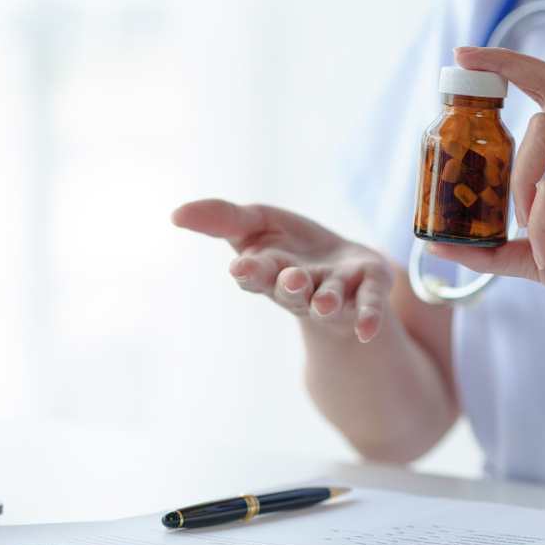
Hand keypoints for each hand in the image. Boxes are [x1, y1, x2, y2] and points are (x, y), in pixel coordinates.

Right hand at [172, 199, 393, 341]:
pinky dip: (369, 316)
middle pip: (292, 291)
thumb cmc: (289, 246)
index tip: (240, 268)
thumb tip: (175, 214)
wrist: (341, 267)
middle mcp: (301, 288)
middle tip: (289, 279)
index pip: (256, 275)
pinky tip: (369, 330)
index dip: (250, 272)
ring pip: (329, 300)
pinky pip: (369, 304)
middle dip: (290, 286)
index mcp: (269, 272)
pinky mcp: (368, 287)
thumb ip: (220, 218)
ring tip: (324, 302)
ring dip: (327, 301)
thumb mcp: (254, 222)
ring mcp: (336, 292)